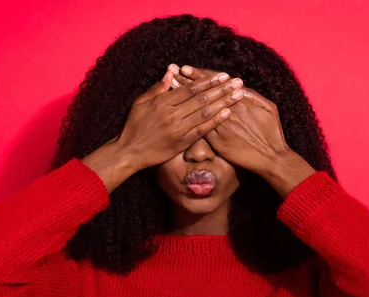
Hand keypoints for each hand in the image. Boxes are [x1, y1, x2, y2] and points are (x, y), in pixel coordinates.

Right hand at [116, 69, 245, 170]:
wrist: (130, 152)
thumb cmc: (134, 126)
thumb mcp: (140, 103)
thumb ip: (157, 88)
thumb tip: (171, 73)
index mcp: (163, 102)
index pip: (190, 88)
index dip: (208, 81)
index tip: (223, 76)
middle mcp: (172, 114)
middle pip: (202, 98)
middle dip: (222, 89)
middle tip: (238, 82)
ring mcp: (179, 129)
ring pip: (205, 112)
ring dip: (224, 102)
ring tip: (239, 94)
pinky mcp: (182, 142)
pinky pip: (202, 130)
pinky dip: (216, 121)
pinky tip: (228, 113)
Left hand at [168, 64, 296, 176]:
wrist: (270, 157)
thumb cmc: (272, 132)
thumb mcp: (268, 108)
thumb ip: (253, 96)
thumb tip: (241, 86)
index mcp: (239, 101)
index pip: (213, 85)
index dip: (199, 76)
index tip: (185, 68)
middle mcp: (227, 111)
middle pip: (202, 94)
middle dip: (186, 82)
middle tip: (171, 70)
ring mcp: (221, 127)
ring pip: (198, 109)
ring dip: (184, 97)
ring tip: (171, 86)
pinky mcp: (218, 141)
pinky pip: (200, 128)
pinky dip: (188, 118)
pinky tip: (178, 111)